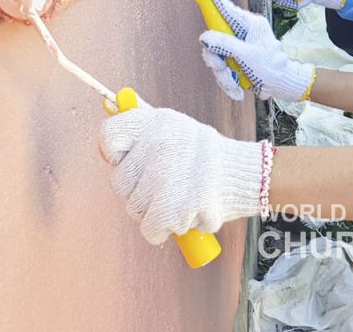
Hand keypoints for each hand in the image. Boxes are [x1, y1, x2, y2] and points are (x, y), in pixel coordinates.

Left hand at [100, 104, 264, 242]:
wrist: (244, 175)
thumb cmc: (204, 154)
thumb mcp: (174, 126)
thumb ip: (142, 128)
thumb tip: (108, 130)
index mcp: (155, 122)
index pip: (109, 136)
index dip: (115, 154)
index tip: (129, 161)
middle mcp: (157, 146)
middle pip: (119, 181)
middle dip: (137, 189)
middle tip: (163, 184)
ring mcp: (165, 178)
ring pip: (133, 207)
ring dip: (151, 210)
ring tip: (176, 198)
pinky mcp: (174, 209)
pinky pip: (148, 228)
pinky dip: (161, 229)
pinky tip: (178, 216)